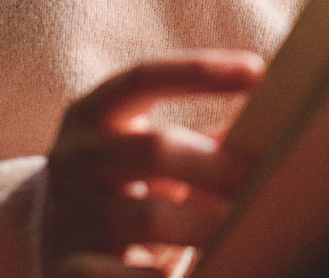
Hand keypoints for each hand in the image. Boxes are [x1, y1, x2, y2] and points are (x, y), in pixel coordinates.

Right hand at [42, 51, 265, 277]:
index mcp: (93, 114)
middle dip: (219, 167)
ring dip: (207, 225)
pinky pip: (119, 276)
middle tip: (268, 181)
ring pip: (149, 217)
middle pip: (155, 148)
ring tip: (247, 228)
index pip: (144, 77)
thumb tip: (273, 121)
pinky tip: (205, 271)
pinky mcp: (65, 271)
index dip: (200, 71)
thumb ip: (198, 138)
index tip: (258, 70)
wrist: (55, 248)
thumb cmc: (125, 189)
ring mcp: (66, 216)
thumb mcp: (147, 154)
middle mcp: (72, 159)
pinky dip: (161, 277)